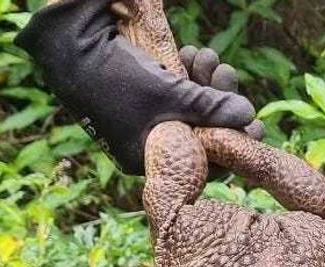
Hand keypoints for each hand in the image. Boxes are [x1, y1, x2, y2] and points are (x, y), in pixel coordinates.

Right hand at [14, 0, 256, 174]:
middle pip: (201, 131)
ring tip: (208, 56)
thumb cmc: (116, 79)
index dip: (231, 144)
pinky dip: (189, 72)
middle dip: (220, 102)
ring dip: (206, 81)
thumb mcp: (169, 96)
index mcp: (149, 159)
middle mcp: (149, 142)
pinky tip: (193, 53)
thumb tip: (249, 116)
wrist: (67, 44)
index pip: (202, 165)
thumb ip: (210, 108)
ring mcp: (147, 117)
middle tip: (227, 75)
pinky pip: (178, 90)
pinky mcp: (145, 92)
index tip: (256, 126)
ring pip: (192, 107)